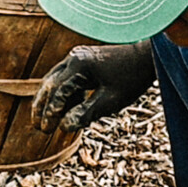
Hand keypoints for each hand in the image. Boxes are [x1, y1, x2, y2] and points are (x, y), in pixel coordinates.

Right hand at [32, 41, 155, 132]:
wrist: (149, 56)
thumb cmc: (133, 77)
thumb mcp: (111, 100)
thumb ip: (85, 113)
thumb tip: (64, 127)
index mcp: (79, 65)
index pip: (56, 93)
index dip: (49, 113)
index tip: (46, 130)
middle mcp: (73, 58)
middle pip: (49, 85)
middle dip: (42, 107)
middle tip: (38, 127)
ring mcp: (77, 57)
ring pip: (55, 81)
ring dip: (50, 101)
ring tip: (47, 120)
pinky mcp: (83, 60)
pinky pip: (66, 78)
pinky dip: (63, 94)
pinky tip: (66, 109)